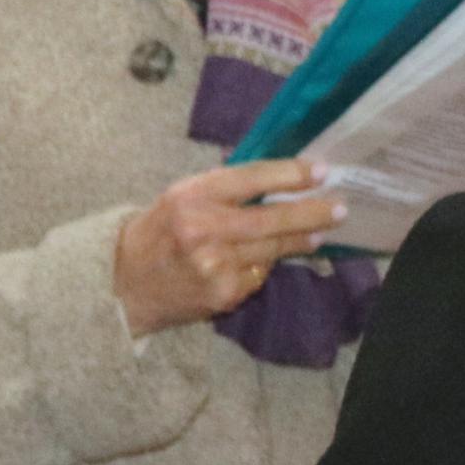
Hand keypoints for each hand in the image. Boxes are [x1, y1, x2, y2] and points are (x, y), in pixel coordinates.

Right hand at [114, 159, 345, 336]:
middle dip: (311, 213)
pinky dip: (264, 266)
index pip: (251, 178)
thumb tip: (279, 177)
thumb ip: (223, 187)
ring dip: (300, 241)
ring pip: (271, 249)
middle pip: (271, 219)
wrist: (124, 283)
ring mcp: (214, 265)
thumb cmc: (159, 231)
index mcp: (192, 195)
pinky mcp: (222, 293)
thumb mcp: (182, 196)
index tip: (321, 170)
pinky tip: (263, 260)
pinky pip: (258, 275)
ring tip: (320, 233)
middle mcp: (203, 229)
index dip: (290, 174)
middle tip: (340, 208)